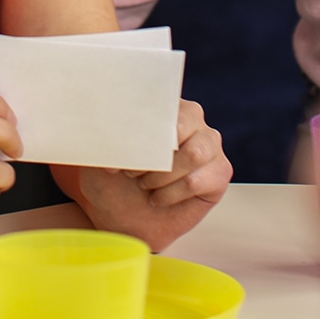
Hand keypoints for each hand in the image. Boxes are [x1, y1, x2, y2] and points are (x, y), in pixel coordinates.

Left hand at [53, 99, 231, 250]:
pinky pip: (197, 180)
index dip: (141, 127)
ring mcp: (210, 145)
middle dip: (153, 153)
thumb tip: (103, 121)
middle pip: (183, 124)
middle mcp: (193, 118)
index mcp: (163, 103)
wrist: (124, 217)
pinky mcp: (219, 173)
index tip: (123, 151)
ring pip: (193, 154)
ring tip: (143, 184)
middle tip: (131, 172)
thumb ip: (104, 134)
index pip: (161, 101)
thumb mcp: (100, 153)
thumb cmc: (112, 180)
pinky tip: (156, 198)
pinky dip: (171, 193)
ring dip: (162, 175)